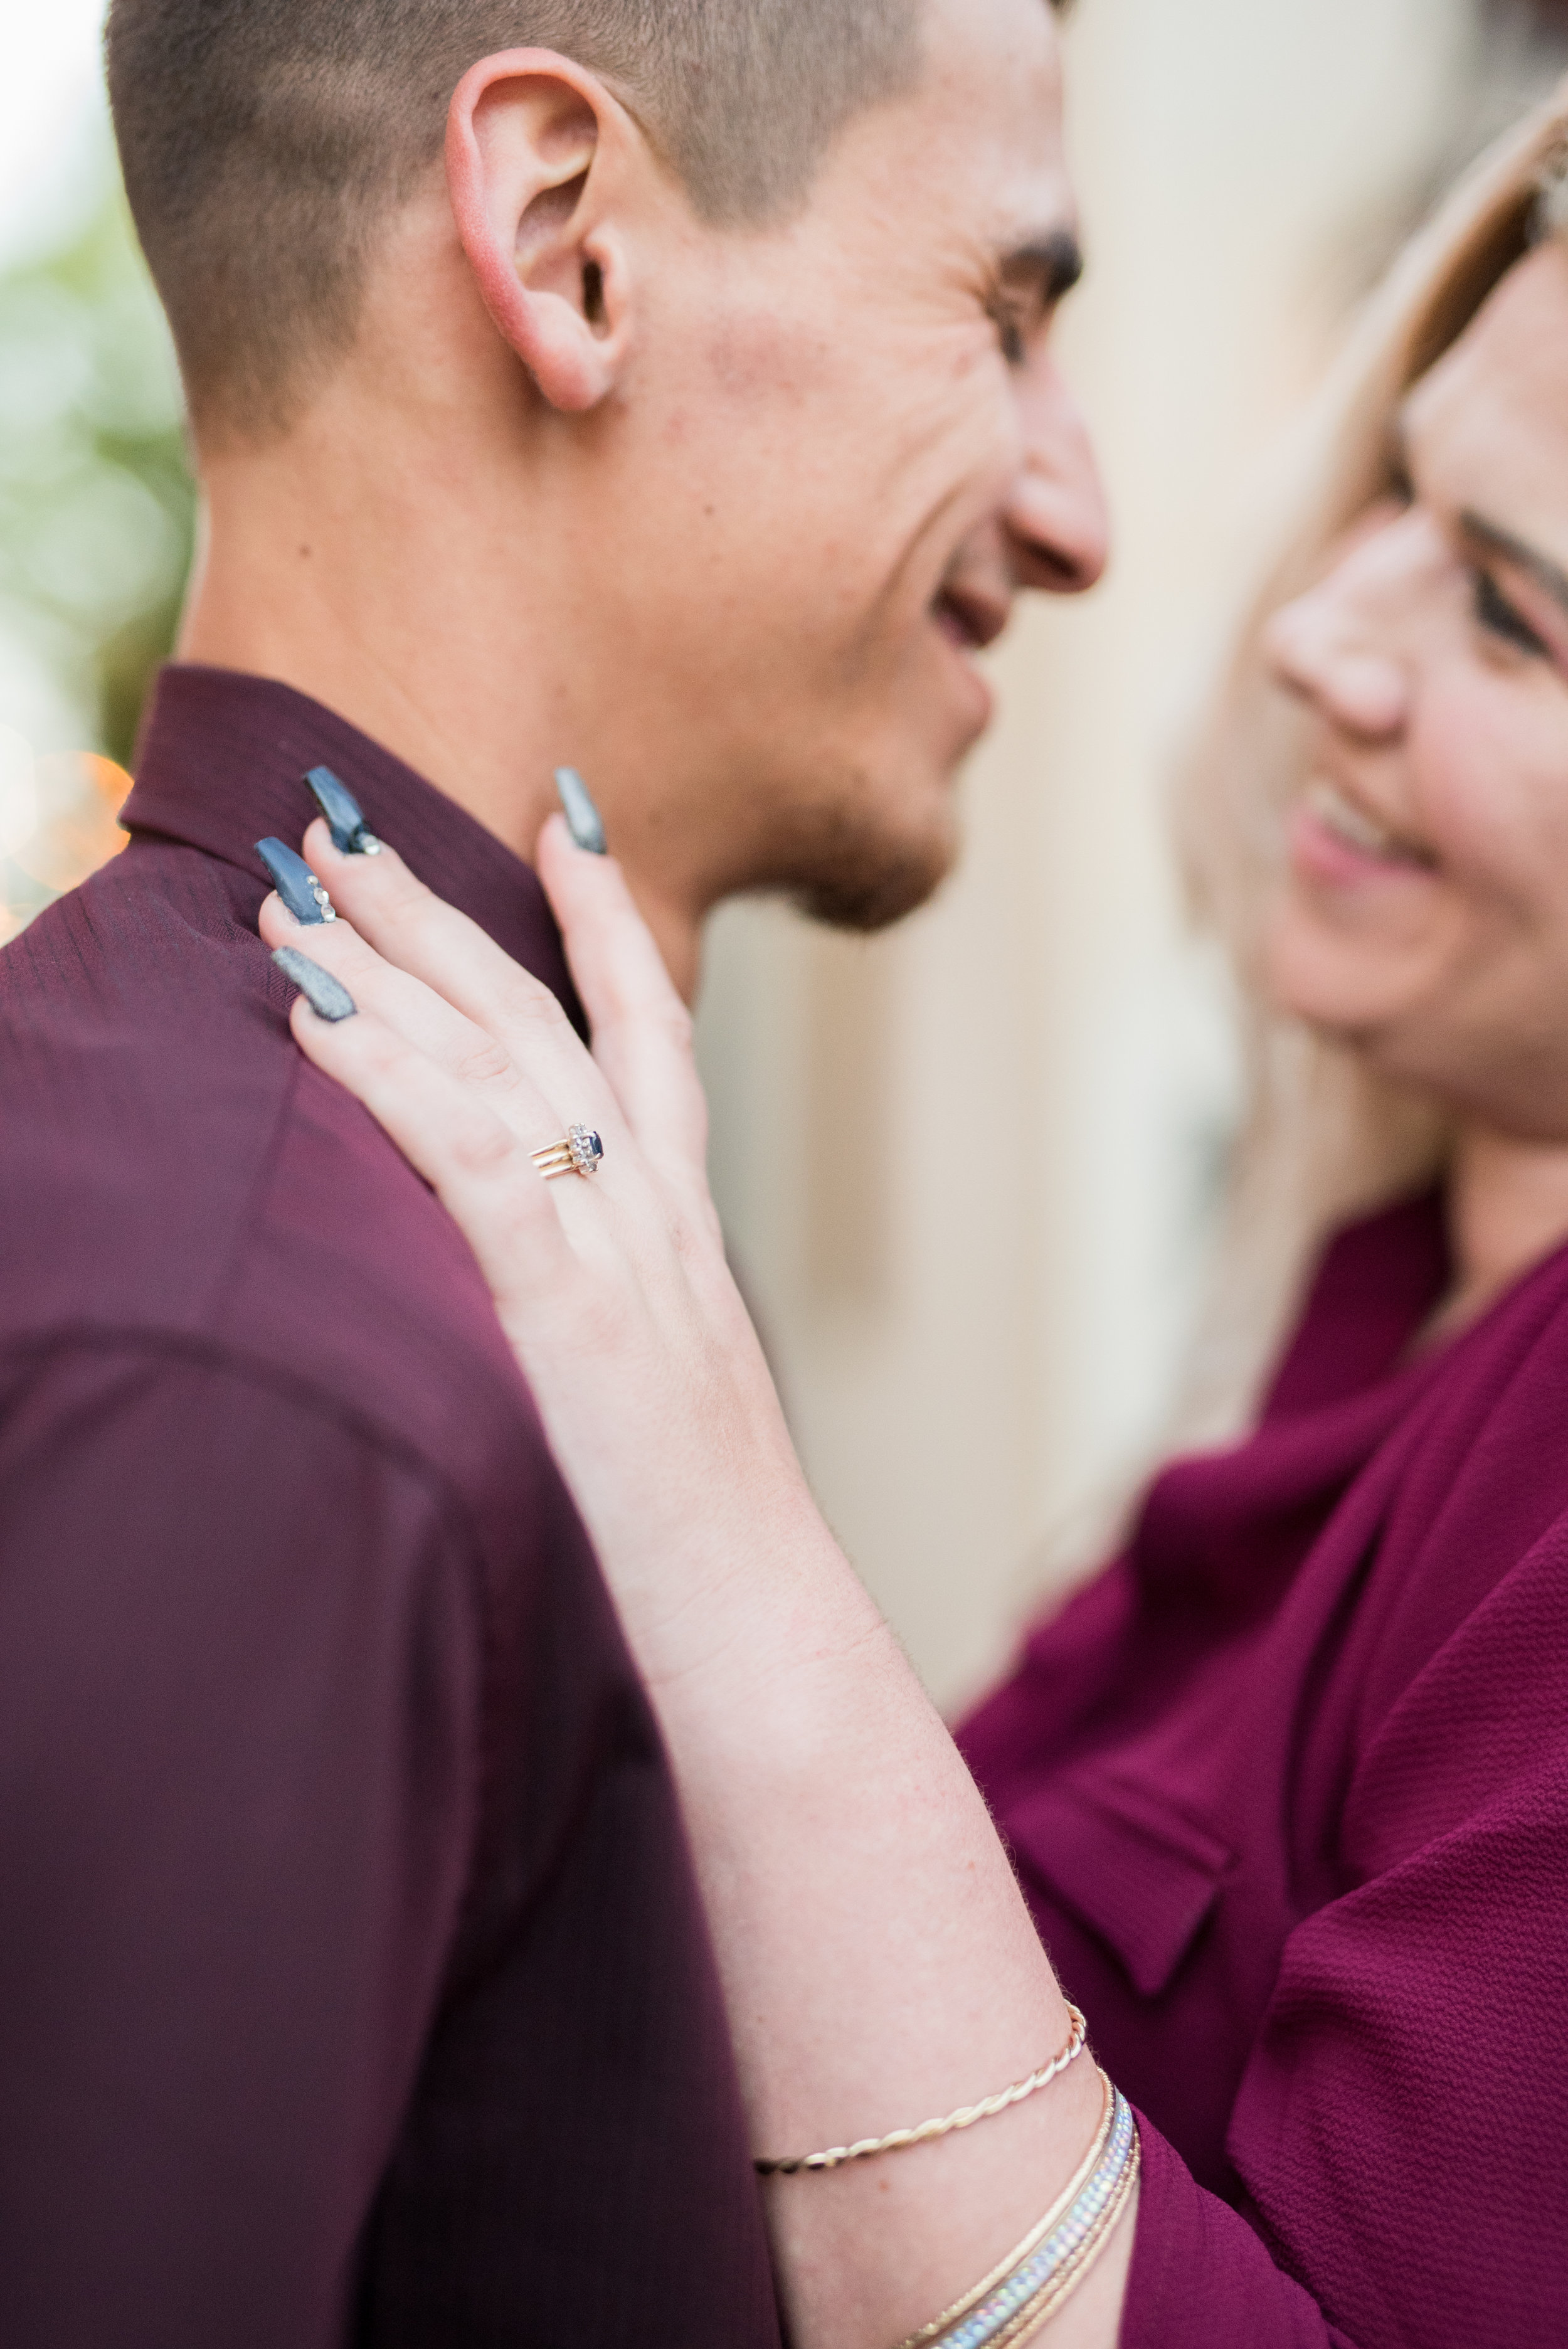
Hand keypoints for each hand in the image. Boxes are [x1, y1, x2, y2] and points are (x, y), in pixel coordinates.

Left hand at [257, 815, 826, 1670]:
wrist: (762, 1629)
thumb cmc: (706, 1540)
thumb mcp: (668, 1394)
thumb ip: (622, 1317)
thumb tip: (557, 1290)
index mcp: (682, 1230)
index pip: (652, 1035)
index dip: (610, 922)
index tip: (567, 823)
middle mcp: (657, 1215)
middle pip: (548, 1020)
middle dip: (446, 911)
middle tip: (346, 828)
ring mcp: (620, 1254)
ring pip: (504, 1061)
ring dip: (392, 963)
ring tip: (297, 889)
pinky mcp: (570, 1311)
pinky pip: (474, 1160)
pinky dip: (395, 1078)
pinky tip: (320, 1017)